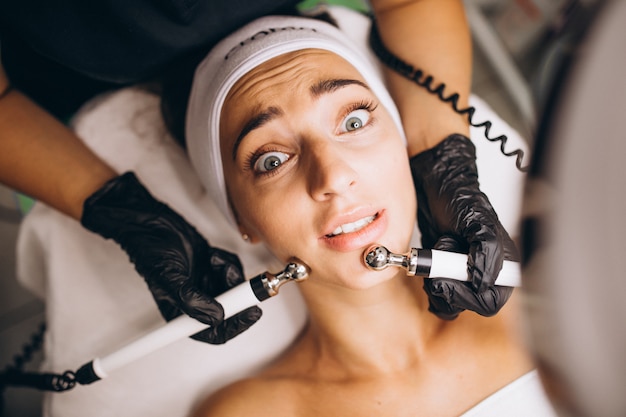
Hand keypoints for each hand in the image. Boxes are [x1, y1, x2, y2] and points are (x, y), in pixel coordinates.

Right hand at [81, 172, 260, 343]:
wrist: (153, 223)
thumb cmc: (151, 250)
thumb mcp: (169, 277)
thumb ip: (191, 300)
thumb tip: (217, 317)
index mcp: (181, 312)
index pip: (210, 331)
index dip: (233, 327)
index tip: (250, 314)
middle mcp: (195, 301)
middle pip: (228, 312)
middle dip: (239, 299)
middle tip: (249, 290)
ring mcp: (206, 284)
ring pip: (234, 289)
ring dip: (230, 275)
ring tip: (214, 261)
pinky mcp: (213, 268)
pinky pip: (233, 271)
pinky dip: (227, 262)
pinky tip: (212, 254)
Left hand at [410, 134, 518, 318]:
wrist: (432, 184)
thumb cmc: (457, 195)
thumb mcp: (475, 220)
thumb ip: (487, 251)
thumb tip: (484, 282)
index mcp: (502, 262)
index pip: (491, 300)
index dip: (468, 295)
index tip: (447, 279)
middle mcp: (485, 270)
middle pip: (470, 305)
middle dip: (449, 288)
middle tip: (435, 267)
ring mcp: (463, 272)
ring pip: (452, 303)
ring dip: (437, 284)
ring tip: (436, 255)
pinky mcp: (443, 271)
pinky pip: (437, 294)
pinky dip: (427, 282)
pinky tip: (426, 261)